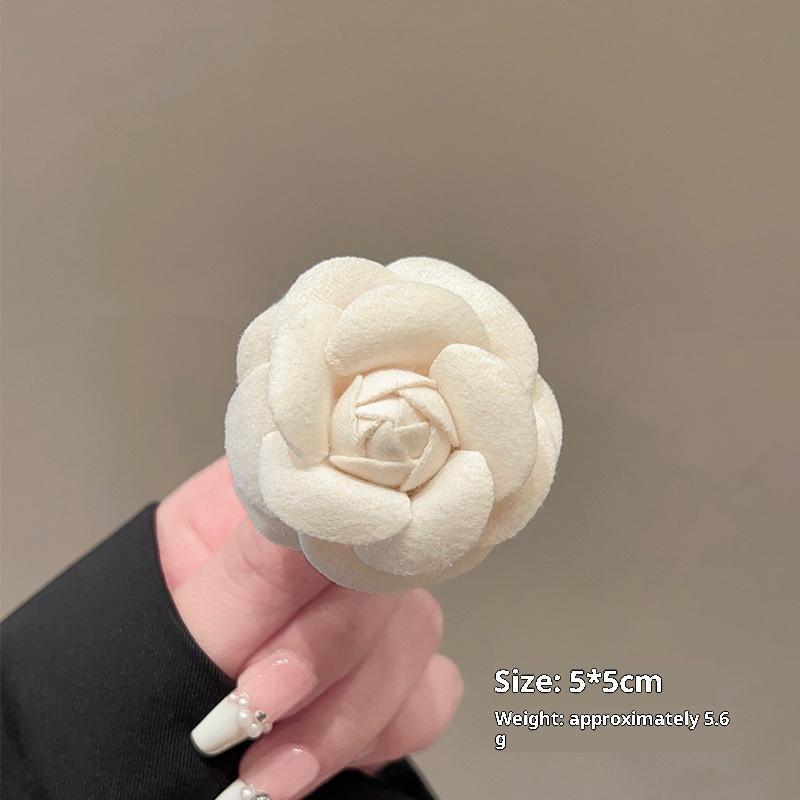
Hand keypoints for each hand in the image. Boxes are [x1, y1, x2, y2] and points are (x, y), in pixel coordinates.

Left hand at [156, 458, 462, 799]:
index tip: (272, 651)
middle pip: (385, 572)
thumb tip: (317, 527)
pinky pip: (429, 692)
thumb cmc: (138, 657)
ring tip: (270, 769)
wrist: (138, 722)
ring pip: (415, 637)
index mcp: (277, 498)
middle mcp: (335, 542)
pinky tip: (319, 753)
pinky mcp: (391, 663)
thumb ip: (250, 581)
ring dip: (345, 718)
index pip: (340, 491)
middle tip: (256, 711)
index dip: (328, 558)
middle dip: (323, 659)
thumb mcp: (174, 614)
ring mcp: (370, 604)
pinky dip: (380, 734)